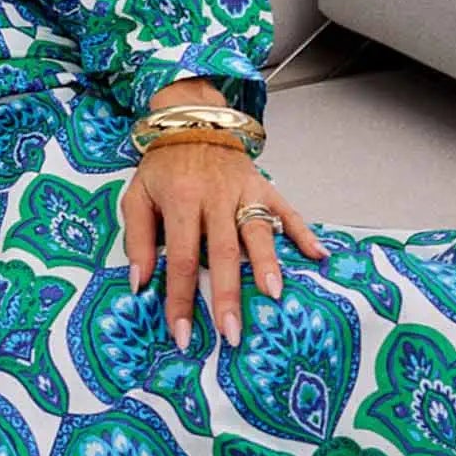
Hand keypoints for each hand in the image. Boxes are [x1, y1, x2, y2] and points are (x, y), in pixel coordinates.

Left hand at [119, 139, 326, 351]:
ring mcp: (243, 191)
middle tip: (231, 334)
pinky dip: (304, 233)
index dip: (180, 298)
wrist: (190, 121)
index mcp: (180, 201)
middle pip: (222, 252)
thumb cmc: (162, 166)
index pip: (180, 257)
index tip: (182, 334)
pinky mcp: (263, 186)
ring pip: (257, 231)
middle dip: (226, 295)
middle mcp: (214, 197)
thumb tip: (139, 284)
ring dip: (267, 264)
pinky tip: (319, 256)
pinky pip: (287, 210)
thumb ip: (138, 239)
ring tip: (274, 296)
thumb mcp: (136, 196)